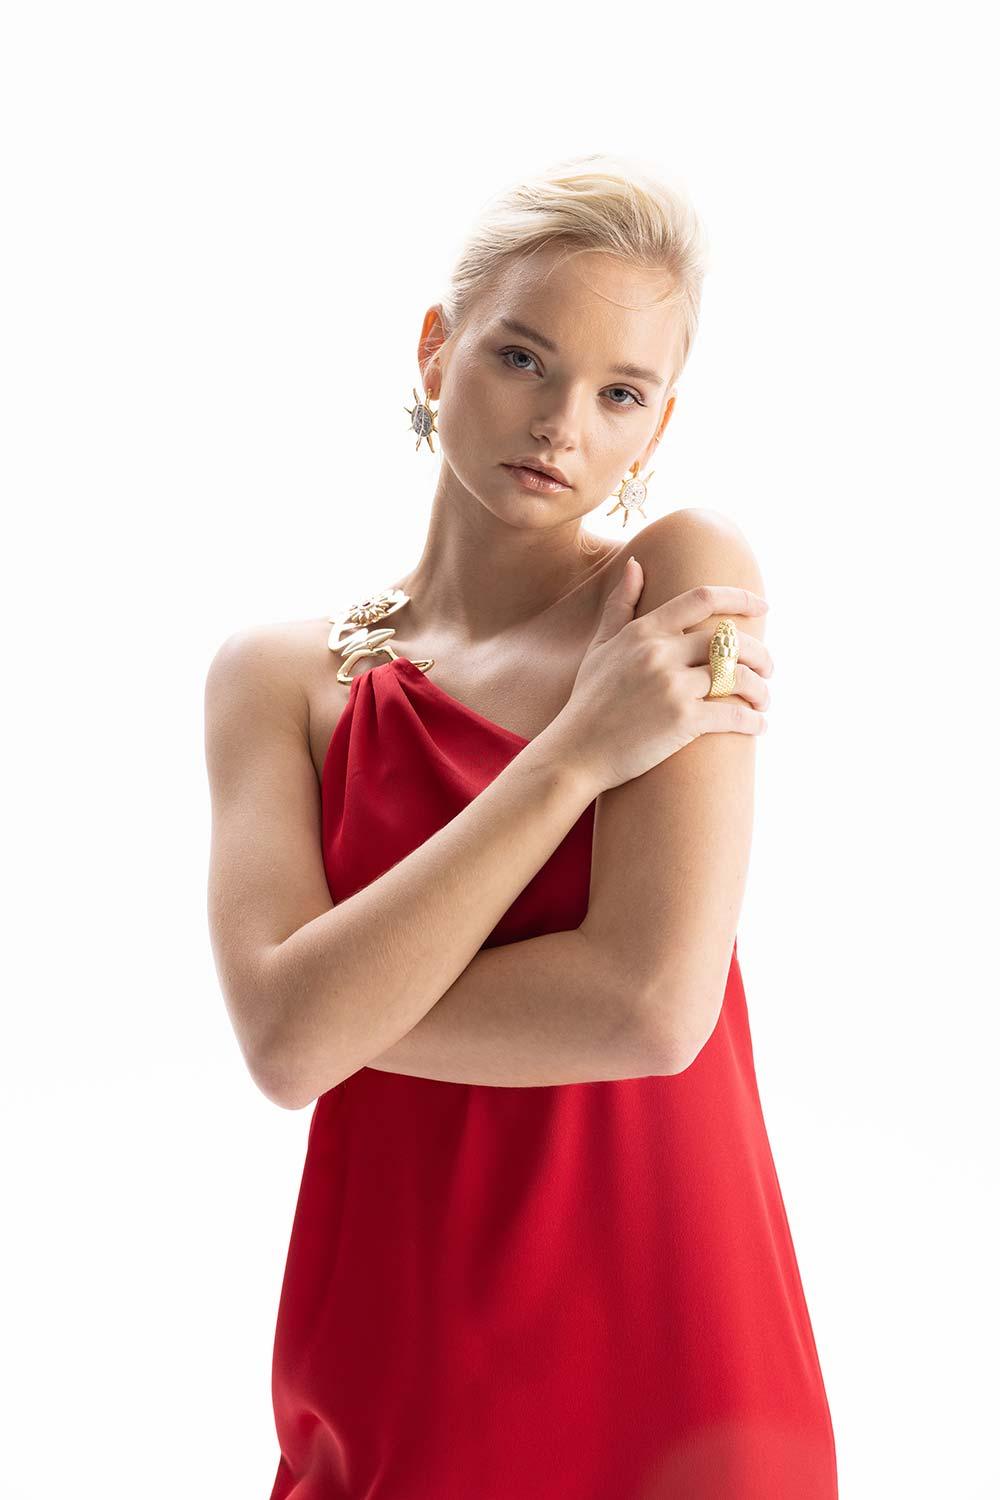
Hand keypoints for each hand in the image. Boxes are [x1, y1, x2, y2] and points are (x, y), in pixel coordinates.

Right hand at [554, 558, 772, 792]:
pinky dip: (752, 721)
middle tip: (768, 668)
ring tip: (763, 701)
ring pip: (738, 677)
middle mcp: (660, 653)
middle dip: (760, 654)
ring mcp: (672, 686)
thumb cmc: (589, 701)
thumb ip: (621, 605)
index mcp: (644, 632)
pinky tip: (758, 726)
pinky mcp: (682, 721)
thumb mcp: (601, 647)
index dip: (740, 597)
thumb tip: (635, 564)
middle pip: (730, 640)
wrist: (575, 753)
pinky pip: (733, 715)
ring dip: (760, 690)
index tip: (762, 605)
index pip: (702, 598)